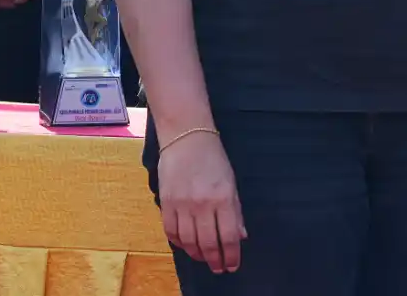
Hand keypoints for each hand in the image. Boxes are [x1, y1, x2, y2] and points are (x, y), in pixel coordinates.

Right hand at [157, 130, 245, 273]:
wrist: (186, 138)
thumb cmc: (214, 159)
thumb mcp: (231, 182)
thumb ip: (235, 211)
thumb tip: (240, 236)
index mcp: (223, 198)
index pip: (228, 236)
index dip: (231, 255)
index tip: (232, 265)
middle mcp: (202, 204)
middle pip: (208, 243)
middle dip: (214, 260)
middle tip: (219, 269)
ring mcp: (182, 205)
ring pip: (188, 241)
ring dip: (197, 255)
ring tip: (204, 259)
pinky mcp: (166, 203)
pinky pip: (171, 231)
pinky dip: (179, 243)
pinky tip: (187, 247)